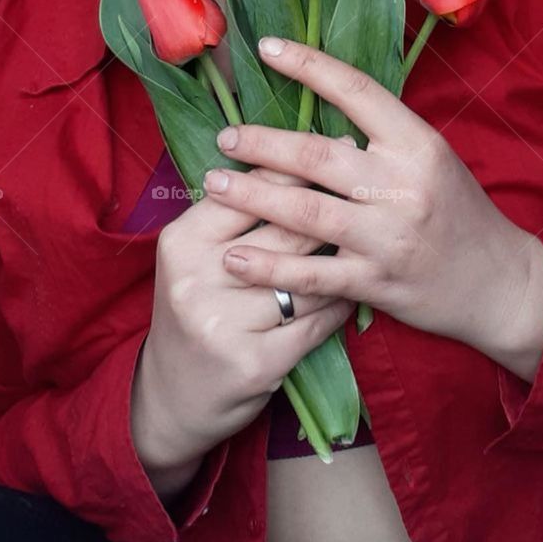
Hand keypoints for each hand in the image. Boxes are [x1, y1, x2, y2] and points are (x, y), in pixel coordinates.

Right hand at [131, 157, 353, 477]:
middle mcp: (197, 279)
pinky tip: (355, 290)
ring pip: (306, 278)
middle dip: (331, 208)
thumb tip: (295, 156)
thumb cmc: (196, 308)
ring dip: (342, 260)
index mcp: (182, 242)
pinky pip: (315, 322)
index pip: (247, 191)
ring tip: (370, 236)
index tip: (334, 144)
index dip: (294, 166)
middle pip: (283, 231)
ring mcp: (224, 324)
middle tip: (369, 186)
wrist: (172, 397)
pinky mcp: (254, 363)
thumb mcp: (196, 257)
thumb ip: (234, 214)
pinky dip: (339, 305)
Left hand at [203, 36, 542, 358]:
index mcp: (417, 143)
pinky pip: (311, 275)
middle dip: (262, 144)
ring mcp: (387, 236)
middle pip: (317, 155)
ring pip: (306, 212)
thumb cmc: (458, 210)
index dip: (308, 65)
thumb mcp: (431, 157)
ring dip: (252, 197)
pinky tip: (234, 257)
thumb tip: (318, 107)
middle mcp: (402, 185)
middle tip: (224, 138)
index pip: (356, 90)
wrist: (498, 282)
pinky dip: (269, 267)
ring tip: (212, 184)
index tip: (266, 47)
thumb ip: (382, 136)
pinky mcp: (376, 282)